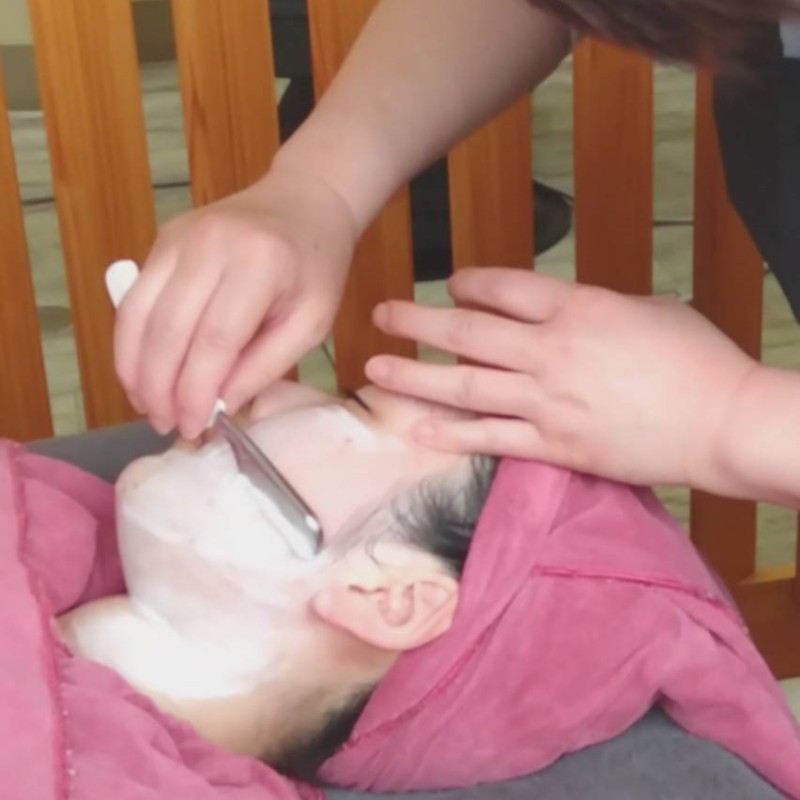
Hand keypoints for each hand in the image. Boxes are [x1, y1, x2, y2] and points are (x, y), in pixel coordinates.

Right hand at [114, 166, 356, 438]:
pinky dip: (131, 342)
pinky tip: (141, 373)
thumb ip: (266, 364)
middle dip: (160, 388)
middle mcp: (210, 244)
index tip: (193, 427)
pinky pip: (135, 299)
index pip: (214, 340)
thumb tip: (219, 405)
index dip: (196, 391)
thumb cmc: (316, 267)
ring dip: (135, 369)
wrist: (303, 202)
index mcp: (258, 264)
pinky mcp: (162, 239)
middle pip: (168, 330)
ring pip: (138, 315)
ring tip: (147, 407)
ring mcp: (179, 237)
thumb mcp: (312, 322)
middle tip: (165, 425)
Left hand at [365, 268, 757, 489]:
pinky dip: (450, 434)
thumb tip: (557, 312)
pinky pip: (490, 438)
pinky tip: (415, 428)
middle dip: (417, 320)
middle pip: (467, 330)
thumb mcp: (645, 309)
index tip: (448, 283)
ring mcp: (547, 401)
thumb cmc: (696, 358)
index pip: (502, 287)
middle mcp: (550, 351)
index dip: (467, 282)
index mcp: (576, 307)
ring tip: (375, 370)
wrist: (723, 421)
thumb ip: (591, 308)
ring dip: (414, 375)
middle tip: (381, 315)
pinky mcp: (553, 446)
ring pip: (464, 384)